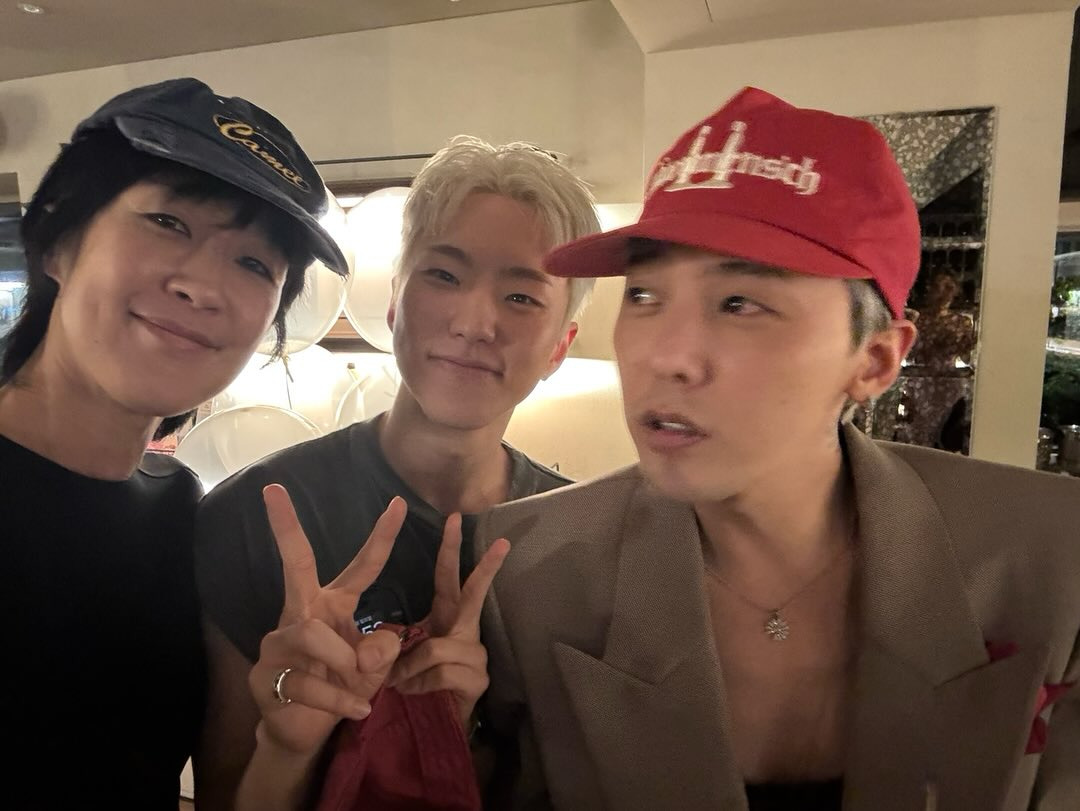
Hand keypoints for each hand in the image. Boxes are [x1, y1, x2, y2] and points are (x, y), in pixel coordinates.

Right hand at [247, 484, 405, 755]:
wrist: (304, 731)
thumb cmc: (341, 687)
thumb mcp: (374, 669)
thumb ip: (382, 652)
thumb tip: (372, 645)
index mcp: (333, 604)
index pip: (362, 566)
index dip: (383, 537)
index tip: (400, 503)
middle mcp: (302, 612)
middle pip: (295, 563)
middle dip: (285, 527)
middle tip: (274, 491)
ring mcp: (277, 642)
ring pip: (311, 634)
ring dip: (342, 660)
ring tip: (360, 684)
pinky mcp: (265, 675)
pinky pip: (307, 681)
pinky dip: (338, 698)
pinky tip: (357, 710)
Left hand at [387, 513, 509, 726]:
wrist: (426, 728)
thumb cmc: (413, 685)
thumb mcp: (398, 655)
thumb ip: (395, 640)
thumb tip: (387, 638)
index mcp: (446, 617)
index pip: (447, 576)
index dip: (449, 548)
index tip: (453, 517)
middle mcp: (466, 630)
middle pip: (474, 593)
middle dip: (487, 567)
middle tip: (504, 542)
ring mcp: (476, 654)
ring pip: (437, 645)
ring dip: (410, 665)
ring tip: (397, 682)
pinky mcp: (477, 679)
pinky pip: (439, 670)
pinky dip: (418, 681)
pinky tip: (412, 692)